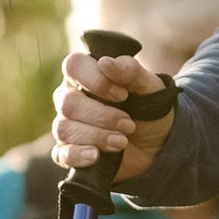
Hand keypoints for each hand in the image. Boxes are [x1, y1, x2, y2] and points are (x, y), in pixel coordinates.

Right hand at [50, 50, 175, 184]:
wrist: (158, 145)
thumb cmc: (149, 108)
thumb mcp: (150, 88)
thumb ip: (131, 71)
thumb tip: (106, 62)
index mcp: (86, 74)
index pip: (74, 66)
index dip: (97, 81)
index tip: (123, 95)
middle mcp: (70, 97)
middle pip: (68, 103)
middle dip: (102, 116)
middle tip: (129, 124)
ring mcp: (66, 125)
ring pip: (65, 129)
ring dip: (97, 136)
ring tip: (122, 142)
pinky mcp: (69, 152)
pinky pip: (61, 154)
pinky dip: (78, 155)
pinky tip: (95, 156)